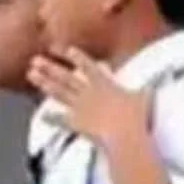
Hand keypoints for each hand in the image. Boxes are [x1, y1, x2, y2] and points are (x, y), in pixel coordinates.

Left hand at [27, 47, 150, 148]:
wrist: (126, 134)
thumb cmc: (137, 117)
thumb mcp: (145, 99)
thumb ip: (144, 92)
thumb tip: (152, 89)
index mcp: (104, 84)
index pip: (87, 65)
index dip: (75, 56)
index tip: (64, 49)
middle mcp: (89, 93)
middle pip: (66, 77)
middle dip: (50, 67)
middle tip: (35, 59)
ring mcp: (81, 108)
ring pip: (59, 92)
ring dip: (44, 83)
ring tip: (31, 75)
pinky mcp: (77, 124)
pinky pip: (61, 120)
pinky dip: (51, 118)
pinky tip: (42, 115)